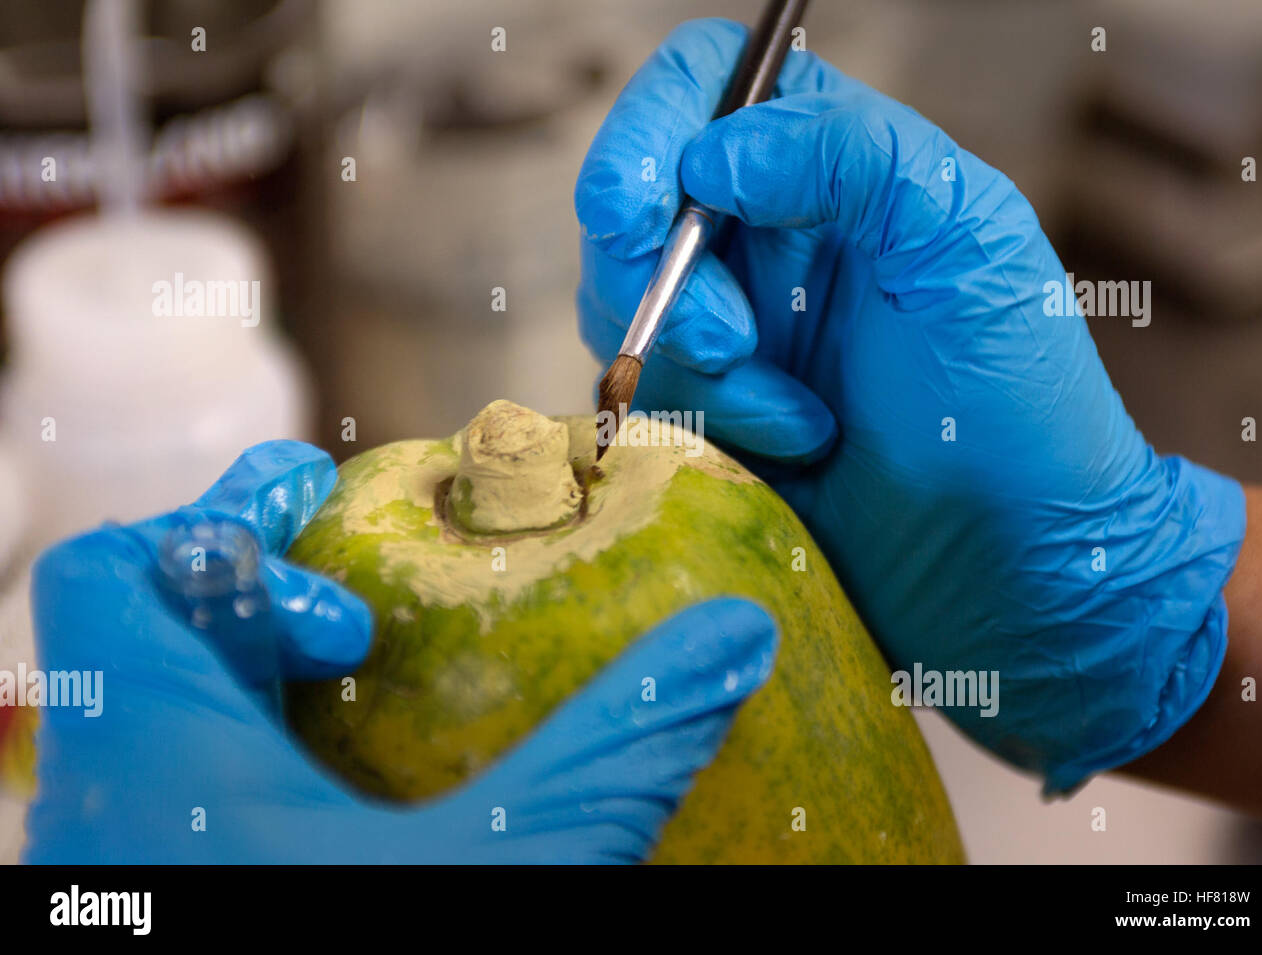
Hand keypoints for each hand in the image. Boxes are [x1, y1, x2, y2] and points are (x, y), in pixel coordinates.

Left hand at [24, 441, 775, 862]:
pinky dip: (248, 743)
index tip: (332, 547)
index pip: (114, 574)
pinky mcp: (162, 897)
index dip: (220, 526)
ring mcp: (122, 861)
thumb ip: (609, 753)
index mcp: (152, 762)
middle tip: (360, 581)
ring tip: (357, 661)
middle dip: (251, 578)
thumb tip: (733, 637)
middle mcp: (106, 807)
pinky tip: (342, 772)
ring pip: (148, 710)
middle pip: (132, 626)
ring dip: (248, 663)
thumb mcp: (501, 877)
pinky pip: (172, 784)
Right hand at [575, 18, 1245, 792]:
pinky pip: (642, 394)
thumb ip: (846, 151)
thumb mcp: (959, 236)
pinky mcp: (708, 414)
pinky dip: (704, 423)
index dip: (648, 131)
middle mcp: (767, 235)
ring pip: (622, 303)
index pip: (702, 87)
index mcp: (830, 166)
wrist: (1009, 566)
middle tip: (736, 339)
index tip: (639, 210)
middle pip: (633, 201)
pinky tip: (792, 450)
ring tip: (799, 417)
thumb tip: (713, 151)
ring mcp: (732, 327)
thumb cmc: (1015, 402)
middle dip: (663, 274)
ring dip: (697, 364)